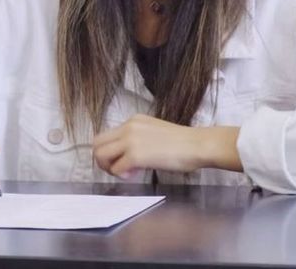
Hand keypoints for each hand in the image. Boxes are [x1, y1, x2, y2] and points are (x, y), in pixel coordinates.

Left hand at [93, 114, 239, 178]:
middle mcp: (128, 127)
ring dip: (109, 168)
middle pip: (97, 144)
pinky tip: (134, 175)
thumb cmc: (183, 143)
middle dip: (102, 160)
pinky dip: (121, 175)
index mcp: (133, 121)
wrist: (198, 145)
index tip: (122, 160)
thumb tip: (129, 157)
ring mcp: (131, 140)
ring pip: (101, 155)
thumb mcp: (154, 133)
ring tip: (125, 173)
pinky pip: (116, 168)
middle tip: (116, 170)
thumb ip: (138, 140)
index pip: (106, 135)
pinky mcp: (136, 155)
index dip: (110, 151)